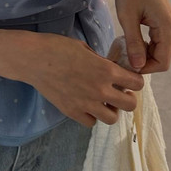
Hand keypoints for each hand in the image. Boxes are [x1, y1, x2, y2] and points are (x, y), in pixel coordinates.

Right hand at [23, 33, 144, 127]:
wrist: (33, 59)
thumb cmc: (58, 47)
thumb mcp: (85, 49)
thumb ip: (101, 62)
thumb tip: (110, 70)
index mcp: (106, 70)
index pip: (137, 83)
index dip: (135, 80)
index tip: (128, 79)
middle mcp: (100, 90)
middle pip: (130, 105)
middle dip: (128, 98)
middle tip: (119, 92)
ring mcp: (86, 103)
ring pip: (112, 118)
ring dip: (111, 110)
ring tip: (103, 102)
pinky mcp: (72, 111)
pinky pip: (91, 122)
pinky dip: (92, 116)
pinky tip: (87, 106)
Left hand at [114, 0, 170, 73]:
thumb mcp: (127, 17)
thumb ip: (133, 43)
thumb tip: (138, 67)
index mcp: (168, 29)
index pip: (162, 63)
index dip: (143, 69)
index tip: (123, 64)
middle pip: (160, 60)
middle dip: (141, 62)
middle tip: (119, 57)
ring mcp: (170, 28)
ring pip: (158, 53)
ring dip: (141, 55)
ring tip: (121, 48)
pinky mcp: (164, 25)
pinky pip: (156, 45)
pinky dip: (142, 47)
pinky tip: (128, 40)